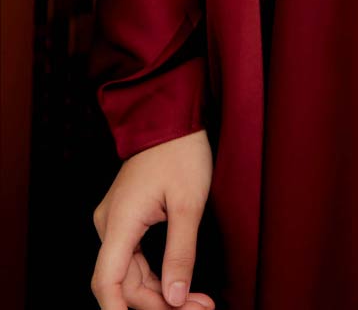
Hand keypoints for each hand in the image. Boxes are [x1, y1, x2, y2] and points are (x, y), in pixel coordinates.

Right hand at [91, 129, 214, 309]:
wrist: (170, 115)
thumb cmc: (181, 151)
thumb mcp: (188, 204)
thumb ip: (181, 254)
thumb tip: (176, 298)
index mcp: (120, 221)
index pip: (107, 282)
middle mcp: (109, 225)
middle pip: (124, 283)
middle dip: (160, 303)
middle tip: (201, 308)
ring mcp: (115, 221)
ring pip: (131, 273)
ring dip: (161, 292)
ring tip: (199, 301)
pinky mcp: (126, 218)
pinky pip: (135, 257)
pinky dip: (157, 274)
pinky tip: (180, 284)